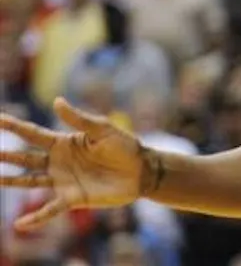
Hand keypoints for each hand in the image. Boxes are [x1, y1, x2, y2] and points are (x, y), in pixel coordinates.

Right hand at [0, 99, 152, 230]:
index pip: (33, 134)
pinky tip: (19, 225)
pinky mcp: (72, 198)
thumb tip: (56, 101)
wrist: (142, 170)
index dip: (14, 127)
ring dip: (12, 181)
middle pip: (26, 158)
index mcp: (65, 143)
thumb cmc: (125, 146)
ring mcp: (63, 181)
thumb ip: (78, 119)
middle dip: (7, 155)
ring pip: (30, 181)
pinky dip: (35, 218)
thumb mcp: (102, 129)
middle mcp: (59, 162)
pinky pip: (49, 209)